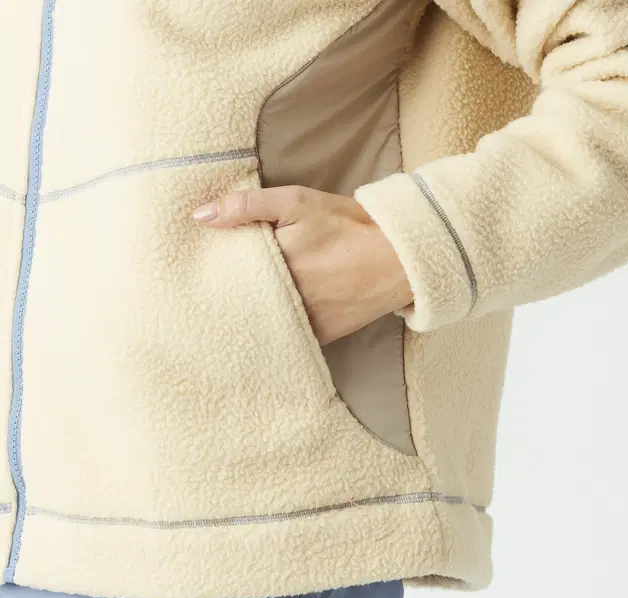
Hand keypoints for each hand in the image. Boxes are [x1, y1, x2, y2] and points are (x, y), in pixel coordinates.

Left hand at [193, 186, 412, 344]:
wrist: (398, 257)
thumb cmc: (346, 225)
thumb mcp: (297, 202)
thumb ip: (247, 205)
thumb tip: (199, 216)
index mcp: (273, 263)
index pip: (227, 272)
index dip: (214, 269)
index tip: (204, 267)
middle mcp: (284, 298)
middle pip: (241, 300)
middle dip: (226, 295)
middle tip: (211, 290)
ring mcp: (302, 321)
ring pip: (260, 322)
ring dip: (248, 315)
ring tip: (234, 306)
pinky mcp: (319, 336)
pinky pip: (287, 336)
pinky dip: (275, 329)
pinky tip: (267, 321)